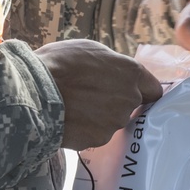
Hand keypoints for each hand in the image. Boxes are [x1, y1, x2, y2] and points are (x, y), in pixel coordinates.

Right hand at [35, 39, 162, 150]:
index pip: (153, 90)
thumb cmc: (60, 62)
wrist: (35, 92)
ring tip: (75, 106)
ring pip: (111, 121)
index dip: (143, 91)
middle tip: (92, 95)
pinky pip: (94, 134)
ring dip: (98, 117)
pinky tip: (69, 119)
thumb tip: (114, 73)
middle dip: (115, 102)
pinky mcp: (98, 140)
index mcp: (131, 73)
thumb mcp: (90, 49)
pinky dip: (85, 129)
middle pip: (130, 106)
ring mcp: (114, 122)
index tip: (131, 92)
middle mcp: (129, 99)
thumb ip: (111, 64)